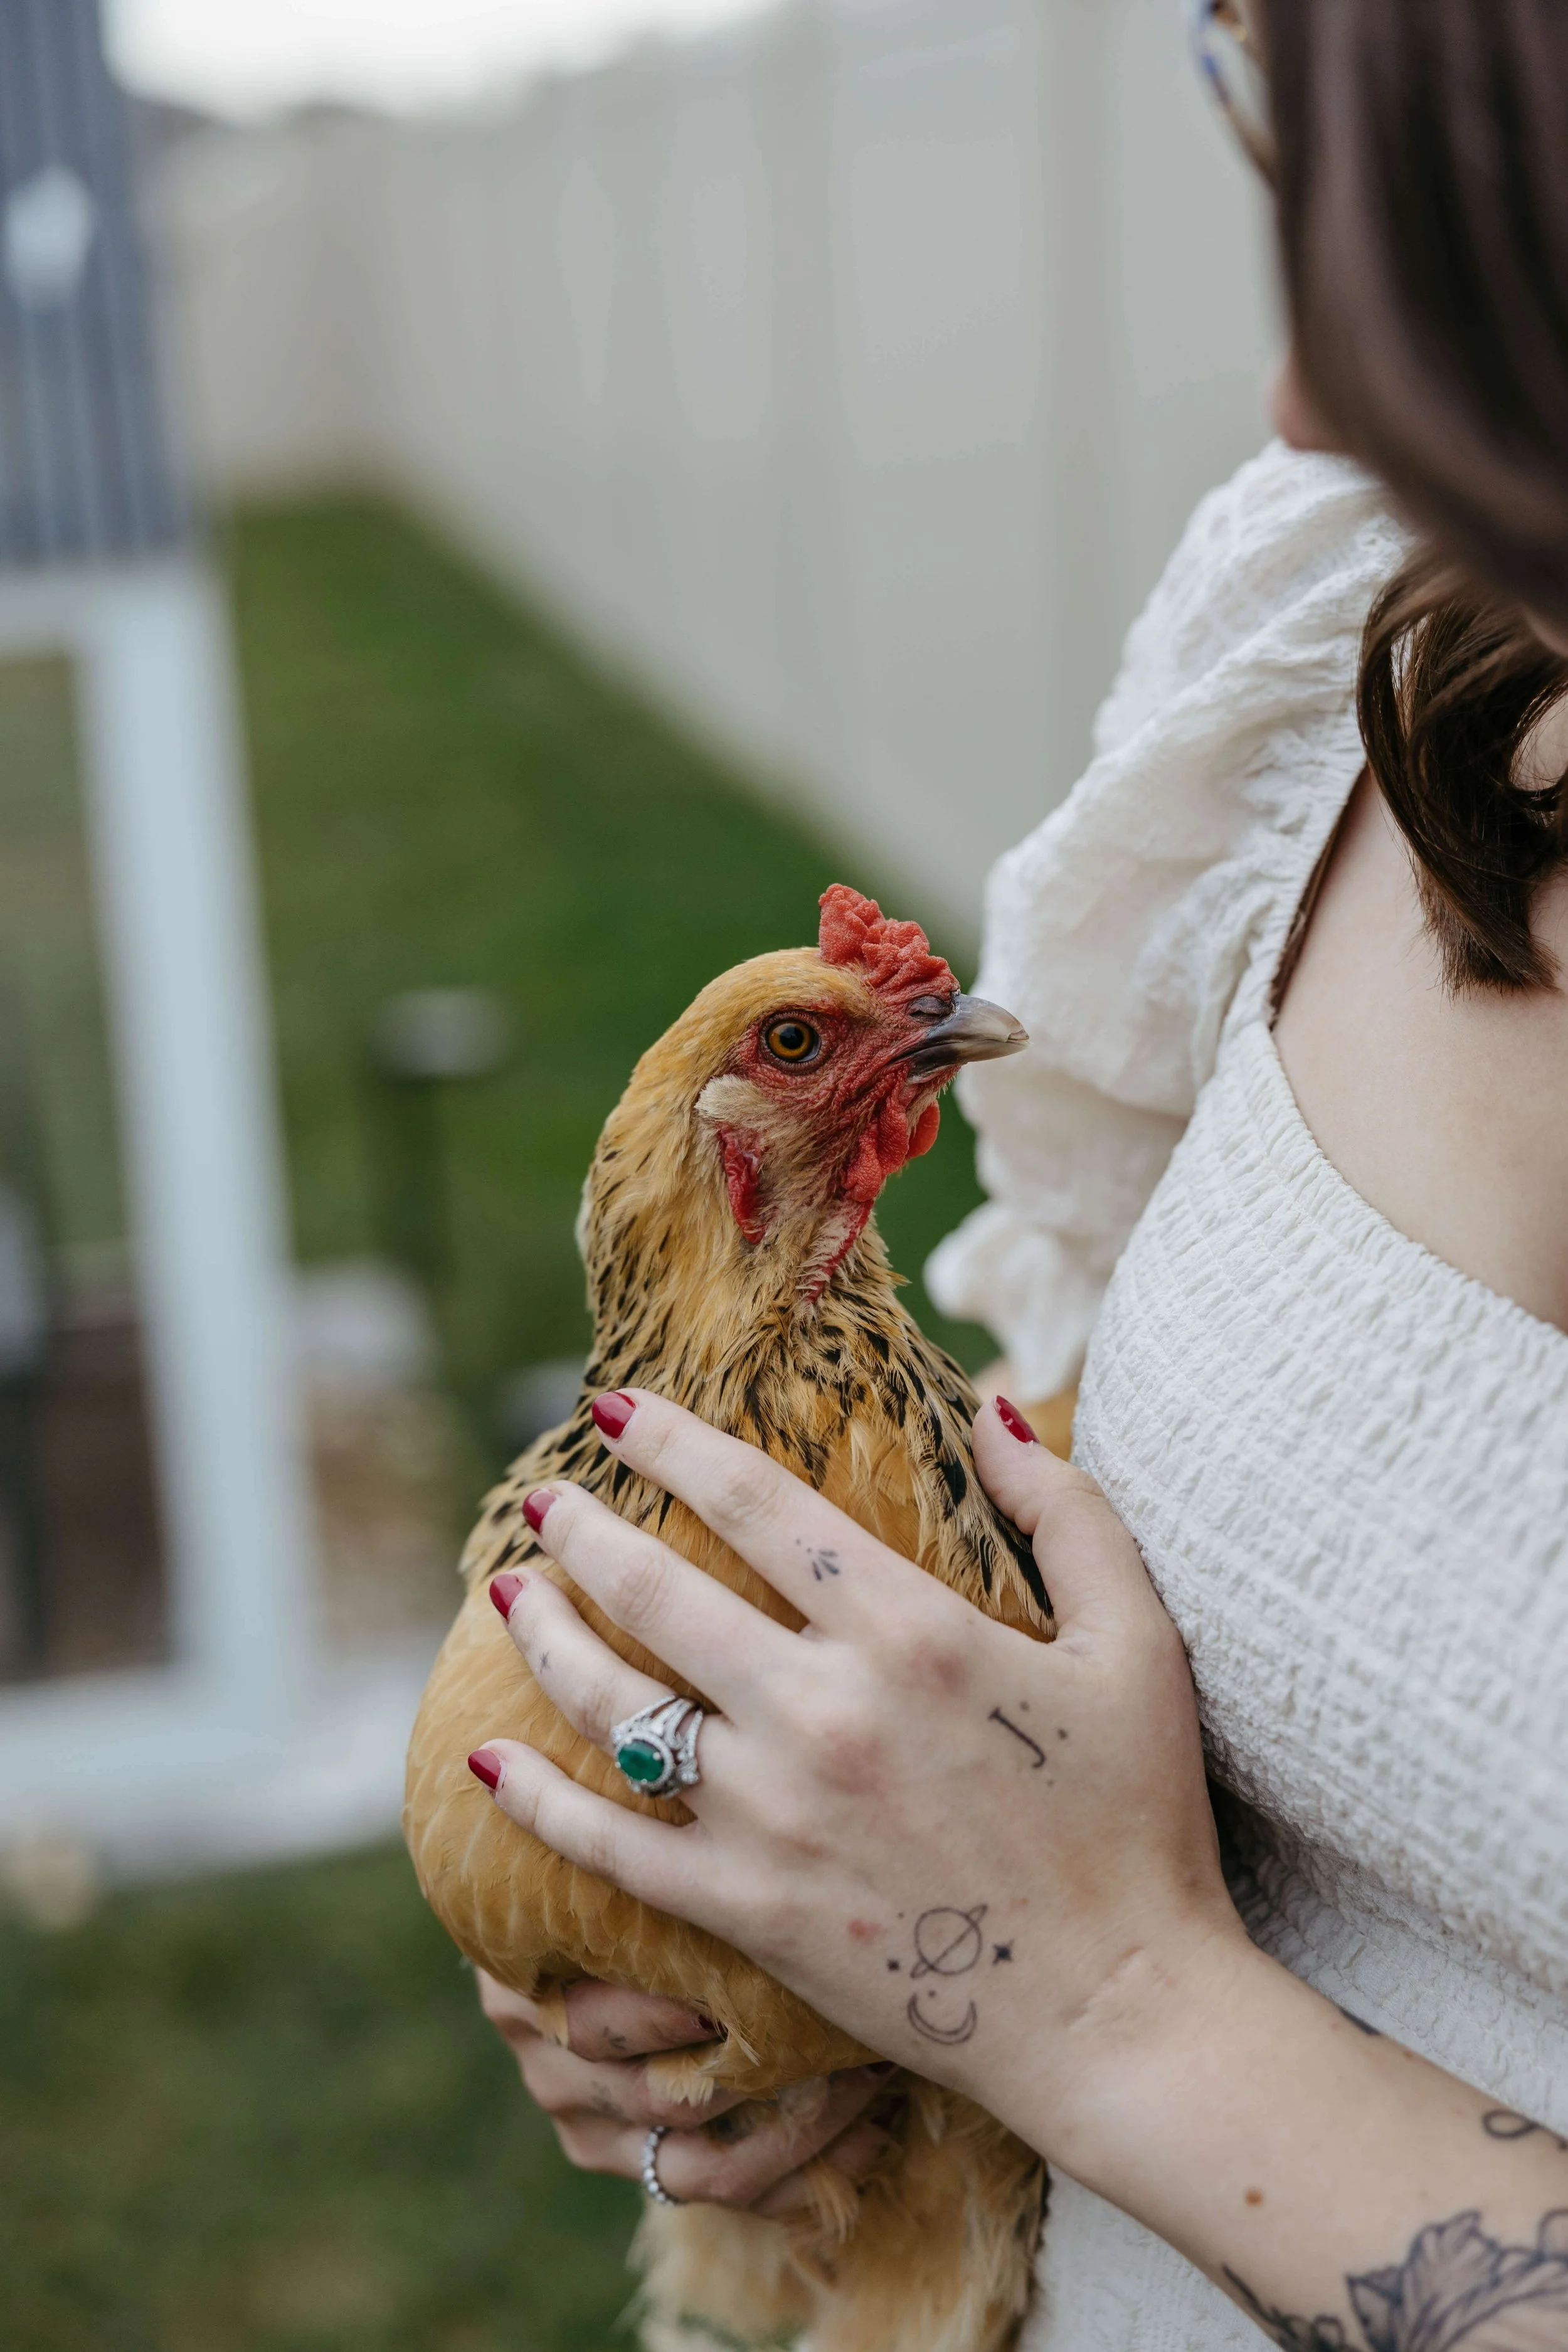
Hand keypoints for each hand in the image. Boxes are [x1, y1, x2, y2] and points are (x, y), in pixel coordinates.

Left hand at [467, 1389, 1247, 2171]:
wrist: (1122, 2011)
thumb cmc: (1137, 1819)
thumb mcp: (1136, 1642)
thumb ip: (1066, 1509)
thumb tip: (993, 1402)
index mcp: (912, 1632)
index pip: (756, 1501)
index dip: (672, 1442)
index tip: (614, 1409)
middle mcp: (823, 1710)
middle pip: (661, 1592)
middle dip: (586, 1530)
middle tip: (543, 1495)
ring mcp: (773, 1815)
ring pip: (617, 1705)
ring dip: (546, 1639)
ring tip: (508, 1593)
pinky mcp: (745, 1909)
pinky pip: (611, 1846)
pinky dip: (538, 1803)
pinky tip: (485, 1763)